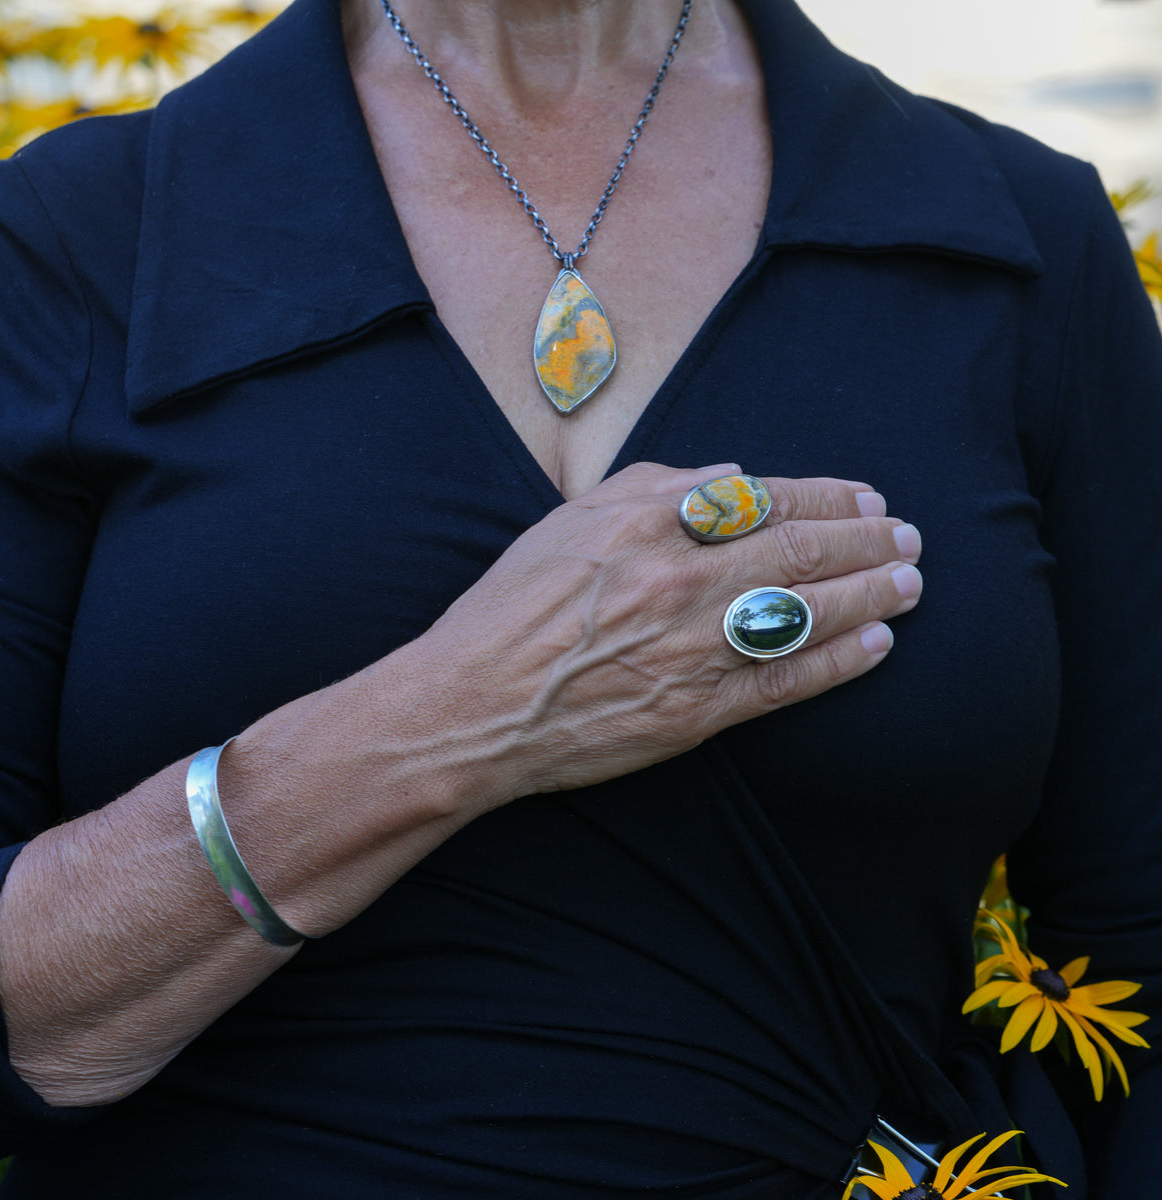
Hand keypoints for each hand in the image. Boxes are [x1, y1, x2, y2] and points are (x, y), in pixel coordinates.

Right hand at [413, 461, 921, 798]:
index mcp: (648, 525)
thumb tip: (732, 476)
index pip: (764, 499)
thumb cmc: (512, 607)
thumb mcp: (568, 520)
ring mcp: (692, 649)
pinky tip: (876, 645)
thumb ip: (653, 485)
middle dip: (867, 541)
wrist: (473, 704)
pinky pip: (784, 683)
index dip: (827, 497)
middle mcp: (680, 581)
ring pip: (805, 614)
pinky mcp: (696, 713)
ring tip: (910, 582)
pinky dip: (838, 662)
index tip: (865, 496)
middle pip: (799, 553)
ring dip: (870, 595)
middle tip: (908, 537)